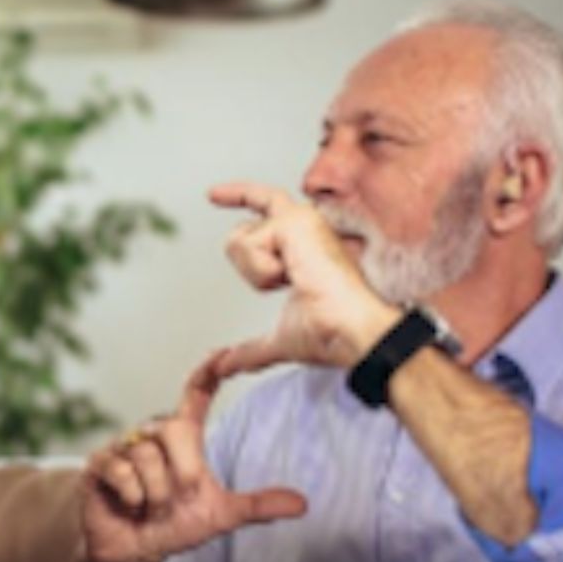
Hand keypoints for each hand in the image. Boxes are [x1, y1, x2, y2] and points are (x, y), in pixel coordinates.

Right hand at [81, 351, 306, 561]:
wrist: (134, 553)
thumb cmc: (173, 526)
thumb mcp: (221, 516)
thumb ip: (258, 506)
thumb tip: (303, 505)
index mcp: (181, 438)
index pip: (196, 395)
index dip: (208, 372)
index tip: (223, 352)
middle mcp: (151, 435)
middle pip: (173, 432)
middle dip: (182, 474)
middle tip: (177, 500)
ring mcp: (122, 448)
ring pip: (147, 459)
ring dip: (156, 495)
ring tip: (149, 508)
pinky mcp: (98, 464)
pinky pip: (122, 472)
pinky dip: (132, 497)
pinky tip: (128, 506)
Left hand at [209, 183, 401, 376]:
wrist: (350, 331)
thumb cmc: (330, 332)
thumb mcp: (279, 338)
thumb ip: (249, 350)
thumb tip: (225, 366)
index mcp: (304, 245)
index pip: (265, 208)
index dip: (237, 197)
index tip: (212, 195)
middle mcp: (304, 224)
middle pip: (242, 230)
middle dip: (251, 266)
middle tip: (288, 279)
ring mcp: (300, 219)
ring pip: (238, 242)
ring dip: (257, 275)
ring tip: (295, 282)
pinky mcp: (293, 220)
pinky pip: (246, 246)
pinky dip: (262, 272)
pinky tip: (296, 275)